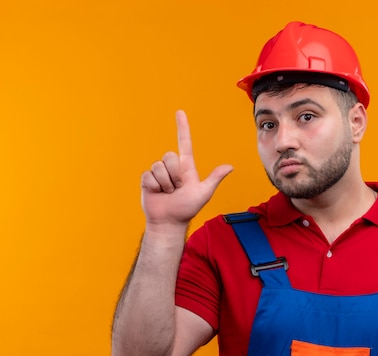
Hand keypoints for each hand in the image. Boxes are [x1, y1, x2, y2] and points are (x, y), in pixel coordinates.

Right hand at [140, 110, 233, 227]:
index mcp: (186, 167)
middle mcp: (172, 167)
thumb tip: (230, 167)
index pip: (184, 143)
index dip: (182, 127)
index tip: (180, 112)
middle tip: (178, 188)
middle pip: (169, 156)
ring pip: (159, 166)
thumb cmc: (187, 209)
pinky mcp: (147, 179)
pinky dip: (154, 186)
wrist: (168, 222)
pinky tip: (157, 193)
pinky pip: (149, 175)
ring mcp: (159, 173)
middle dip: (174, 174)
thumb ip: (214, 179)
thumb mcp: (203, 193)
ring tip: (168, 193)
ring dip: (165, 183)